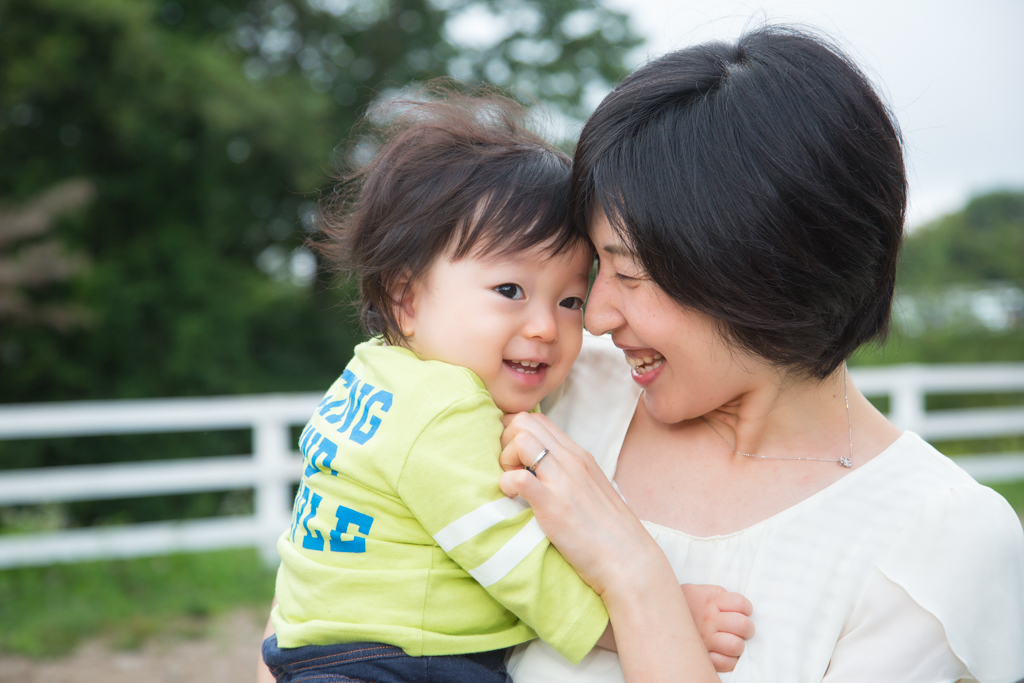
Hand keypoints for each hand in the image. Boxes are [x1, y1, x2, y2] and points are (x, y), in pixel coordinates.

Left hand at [498, 412, 664, 597]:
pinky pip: (518, 478)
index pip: (539, 420)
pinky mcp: (553, 505)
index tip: (516, 460)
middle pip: (525, 422)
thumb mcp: (591, 489)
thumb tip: (541, 469)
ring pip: (521, 440)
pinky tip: (513, 500)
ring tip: (512, 485)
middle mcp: (572, 461)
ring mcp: (563, 481)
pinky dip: (507, 485)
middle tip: (511, 471)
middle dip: (507, 441)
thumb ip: (568, 473)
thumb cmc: (608, 532)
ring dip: (506, 460)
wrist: (629, 561)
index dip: (517, 434)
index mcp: (579, 456)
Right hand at [682, 584, 753, 671]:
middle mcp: (709, 621)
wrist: (656, 618)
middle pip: (742, 625)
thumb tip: (729, 598)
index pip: (739, 602)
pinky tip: (721, 653)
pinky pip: (725, 663)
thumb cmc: (681, 606)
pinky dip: (727, 660)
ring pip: (735, 645)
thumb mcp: (694, 590)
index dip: (746, 607)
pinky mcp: (702, 657)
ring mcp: (706, 640)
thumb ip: (714, 592)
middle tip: (739, 629)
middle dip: (746, 627)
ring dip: (737, 644)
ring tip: (730, 641)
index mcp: (709, 602)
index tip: (743, 611)